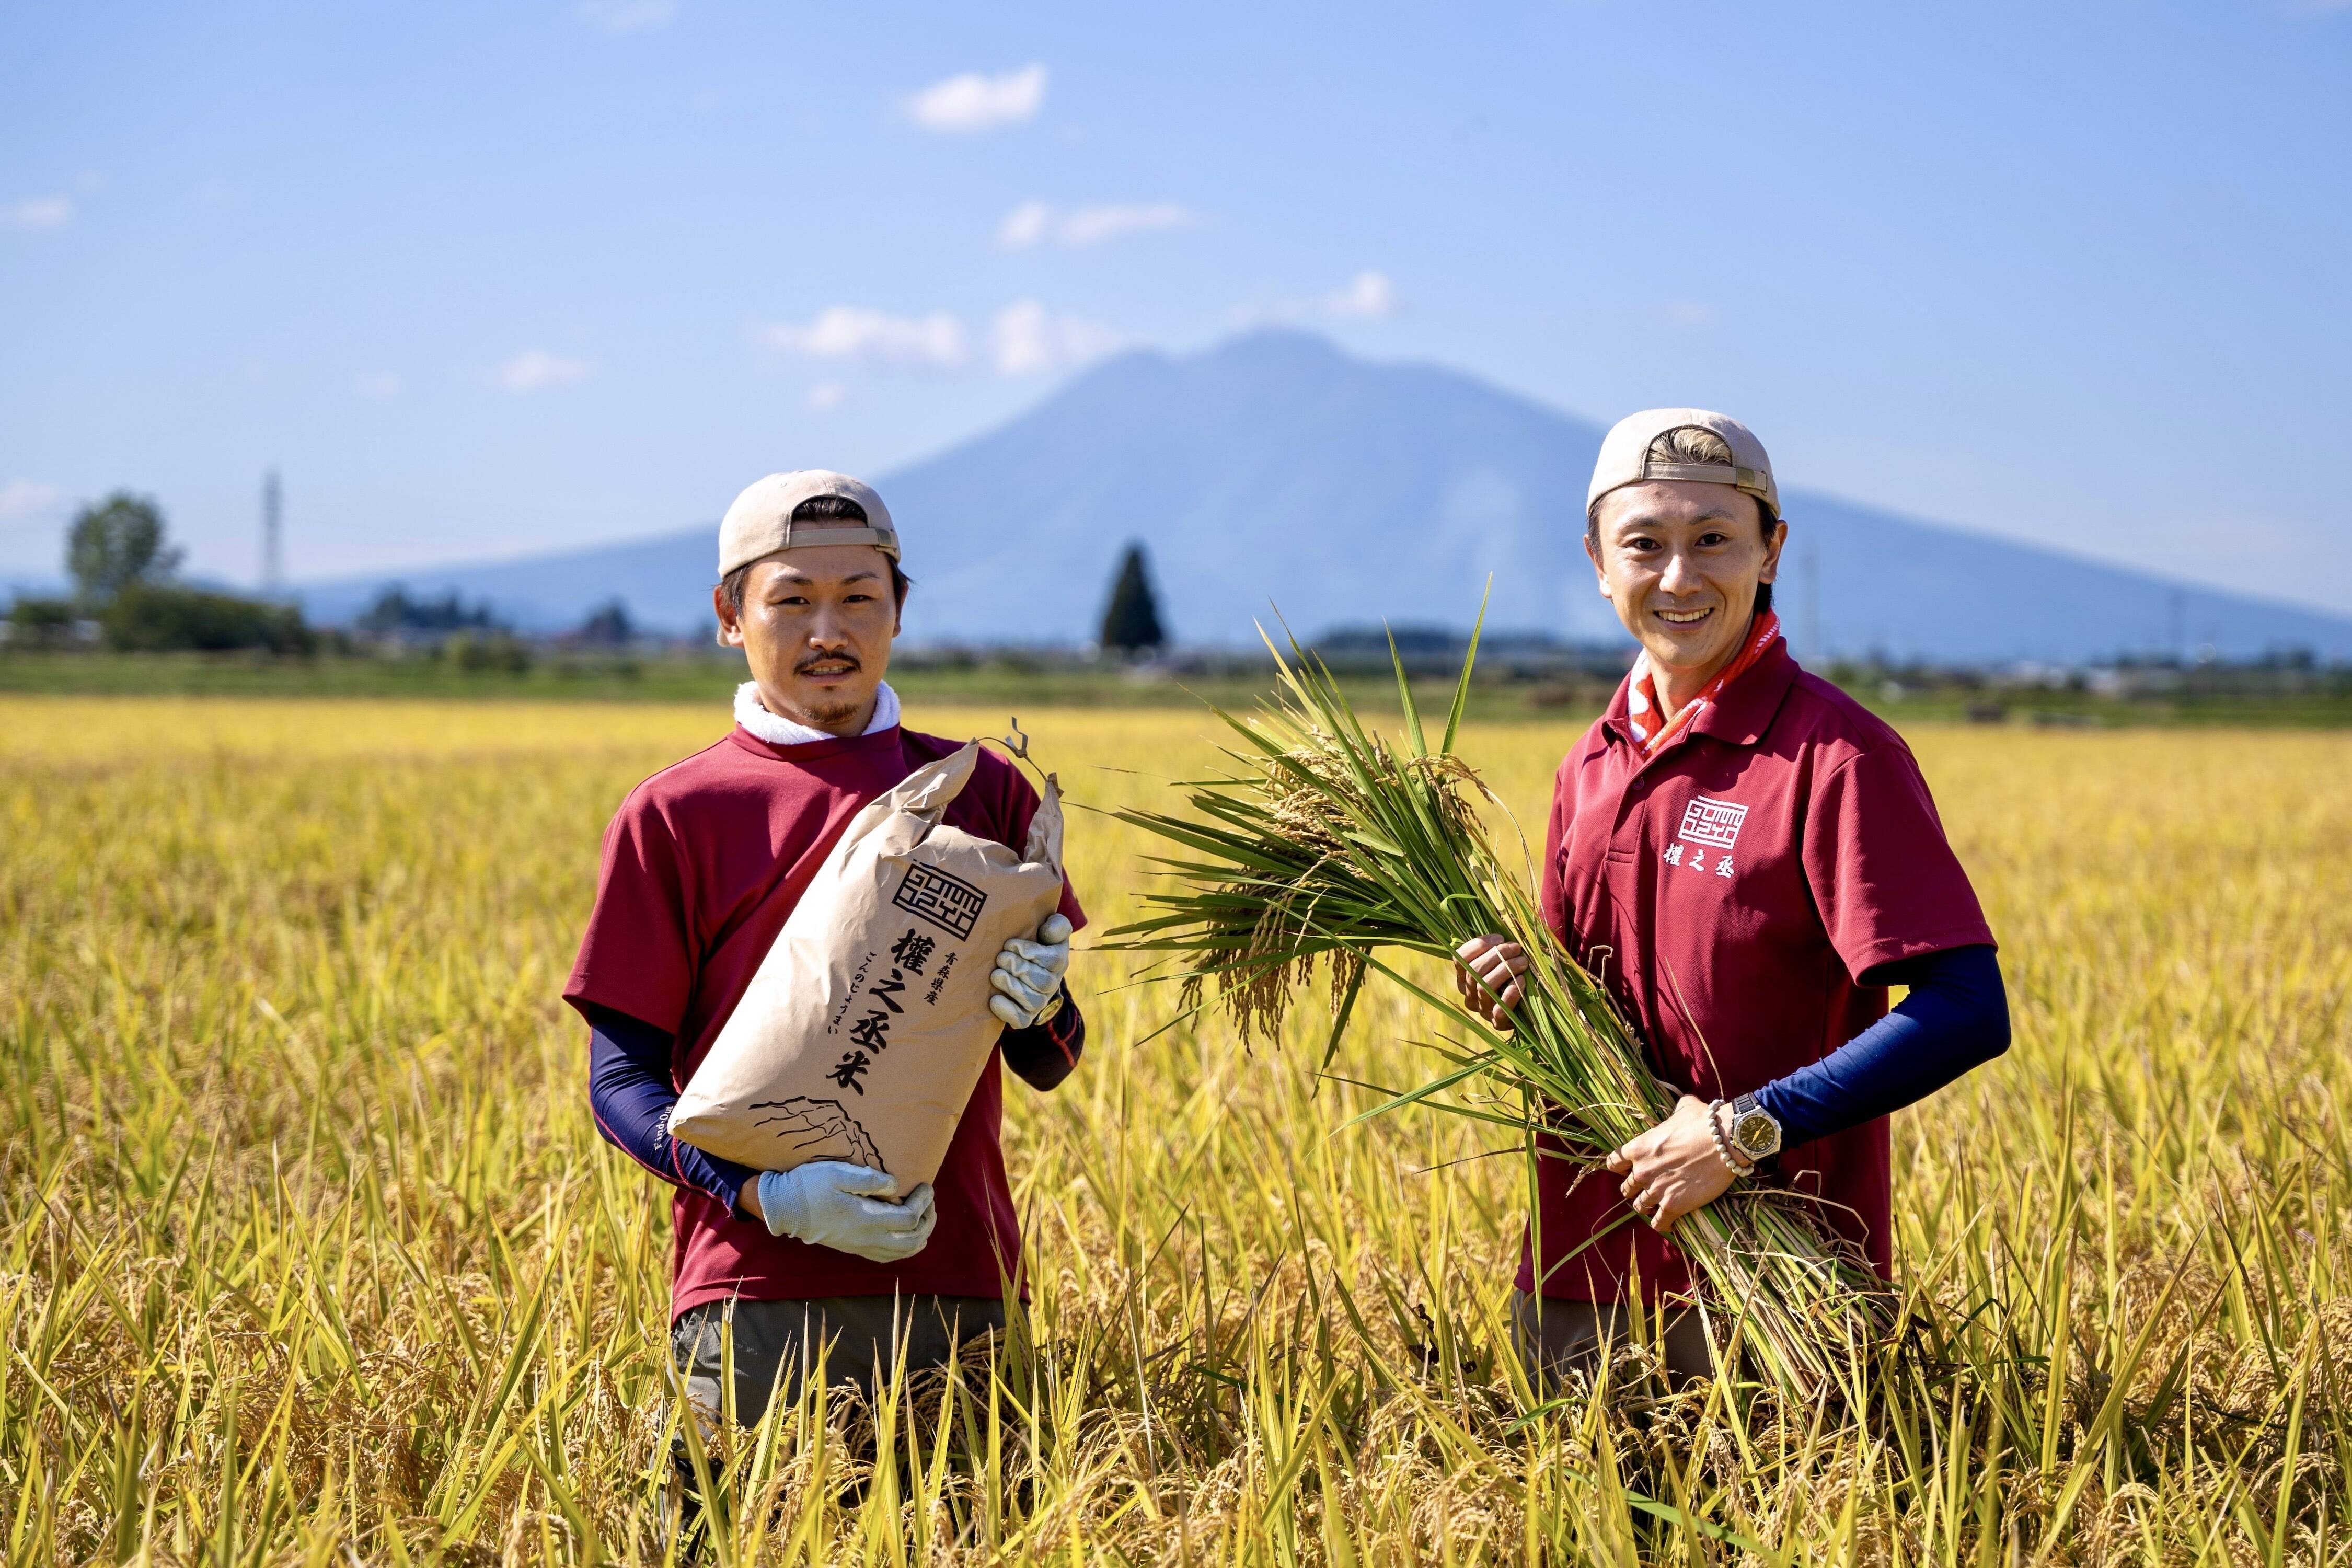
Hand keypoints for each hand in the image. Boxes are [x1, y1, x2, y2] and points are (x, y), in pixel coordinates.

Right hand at [753, 1163, 937, 1262]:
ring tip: (923, 1216)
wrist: (784, 1209)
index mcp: (865, 1218)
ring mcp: (860, 1246)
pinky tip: (905, 1233)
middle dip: (928, 1221)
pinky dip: (905, 1247)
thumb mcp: (837, 1173)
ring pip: (902, 1252)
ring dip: (920, 1236)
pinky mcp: (854, 1248)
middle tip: (929, 1201)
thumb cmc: (809, 1186)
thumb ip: (868, 1179)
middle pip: (912, 1241)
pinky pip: (888, 1256)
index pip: (908, 1218)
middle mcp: (866, 1237)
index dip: (923, 1203)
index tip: (925, 1185)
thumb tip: (896, 1184)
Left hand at [989, 913, 1072, 1028]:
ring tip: (995, 975)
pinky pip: (1021, 1020)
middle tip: (1000, 958)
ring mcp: (1039, 1000)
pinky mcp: (1026, 1015)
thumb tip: (1048, 930)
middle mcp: (1052, 982)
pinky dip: (1007, 1011)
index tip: (1011, 944)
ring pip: (1033, 1001)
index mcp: (1058, 959)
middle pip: (1043, 982)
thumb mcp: (1048, 929)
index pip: (1054, 960)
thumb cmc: (1033, 943)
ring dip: (1012, 986)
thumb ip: (1056, 925)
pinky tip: (994, 999)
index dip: (1032, 953)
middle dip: (1019, 968)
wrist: (1023, 967)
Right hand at [1453, 935, 1527, 1028]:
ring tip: (1523, 961)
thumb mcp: (1500, 961)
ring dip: (1505, 970)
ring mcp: (1482, 1010)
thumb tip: (1503, 919)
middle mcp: (1468, 995)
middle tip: (1516, 948)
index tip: (1500, 937)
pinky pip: (1498, 1010)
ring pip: (1484, 987)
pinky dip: (1510, 994)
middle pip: (1474, 971)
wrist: (1527, 1009)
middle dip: (1496, 955)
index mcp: (1464, 978)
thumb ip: (1496, 946)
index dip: (1478, 945)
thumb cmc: (1512, 977)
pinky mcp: (1497, 1023)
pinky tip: (1521, 982)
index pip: (1459, 959)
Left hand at [1604, 1096, 1738, 1231]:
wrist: (1726, 1142)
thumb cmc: (1704, 1122)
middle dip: (1636, 1188)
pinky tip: (1668, 1223)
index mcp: (1638, 1147)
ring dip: (1648, 1206)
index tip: (1631, 1168)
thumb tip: (1682, 1106)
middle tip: (1648, 1187)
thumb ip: (1674, 1111)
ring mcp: (1657, 1190)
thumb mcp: (1684, 1108)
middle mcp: (1642, 1171)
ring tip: (1658, 1204)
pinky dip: (1662, 1224)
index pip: (1613, 1163)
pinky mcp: (1674, 1206)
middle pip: (1626, 1188)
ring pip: (1640, 1207)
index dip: (1621, 1167)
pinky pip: (1659, 1223)